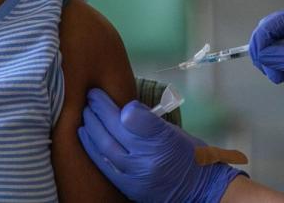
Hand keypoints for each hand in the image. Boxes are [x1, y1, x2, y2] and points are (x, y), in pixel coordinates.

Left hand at [77, 88, 243, 202]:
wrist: (199, 190)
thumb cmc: (188, 155)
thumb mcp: (173, 131)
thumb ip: (148, 120)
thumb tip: (123, 108)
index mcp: (163, 139)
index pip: (131, 116)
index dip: (110, 104)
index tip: (98, 92)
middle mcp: (149, 158)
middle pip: (115, 130)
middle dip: (98, 112)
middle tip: (89, 98)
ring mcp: (138, 175)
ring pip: (106, 147)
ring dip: (91, 128)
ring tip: (85, 115)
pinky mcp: (130, 188)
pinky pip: (105, 166)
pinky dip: (92, 149)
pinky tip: (85, 137)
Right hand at [249, 4, 283, 125]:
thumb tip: (262, 54)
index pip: (279, 20)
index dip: (264, 36)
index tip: (259, 56)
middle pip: (268, 31)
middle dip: (265, 52)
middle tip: (274, 73)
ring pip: (266, 46)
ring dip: (268, 63)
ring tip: (281, 78)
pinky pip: (270, 60)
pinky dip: (271, 69)